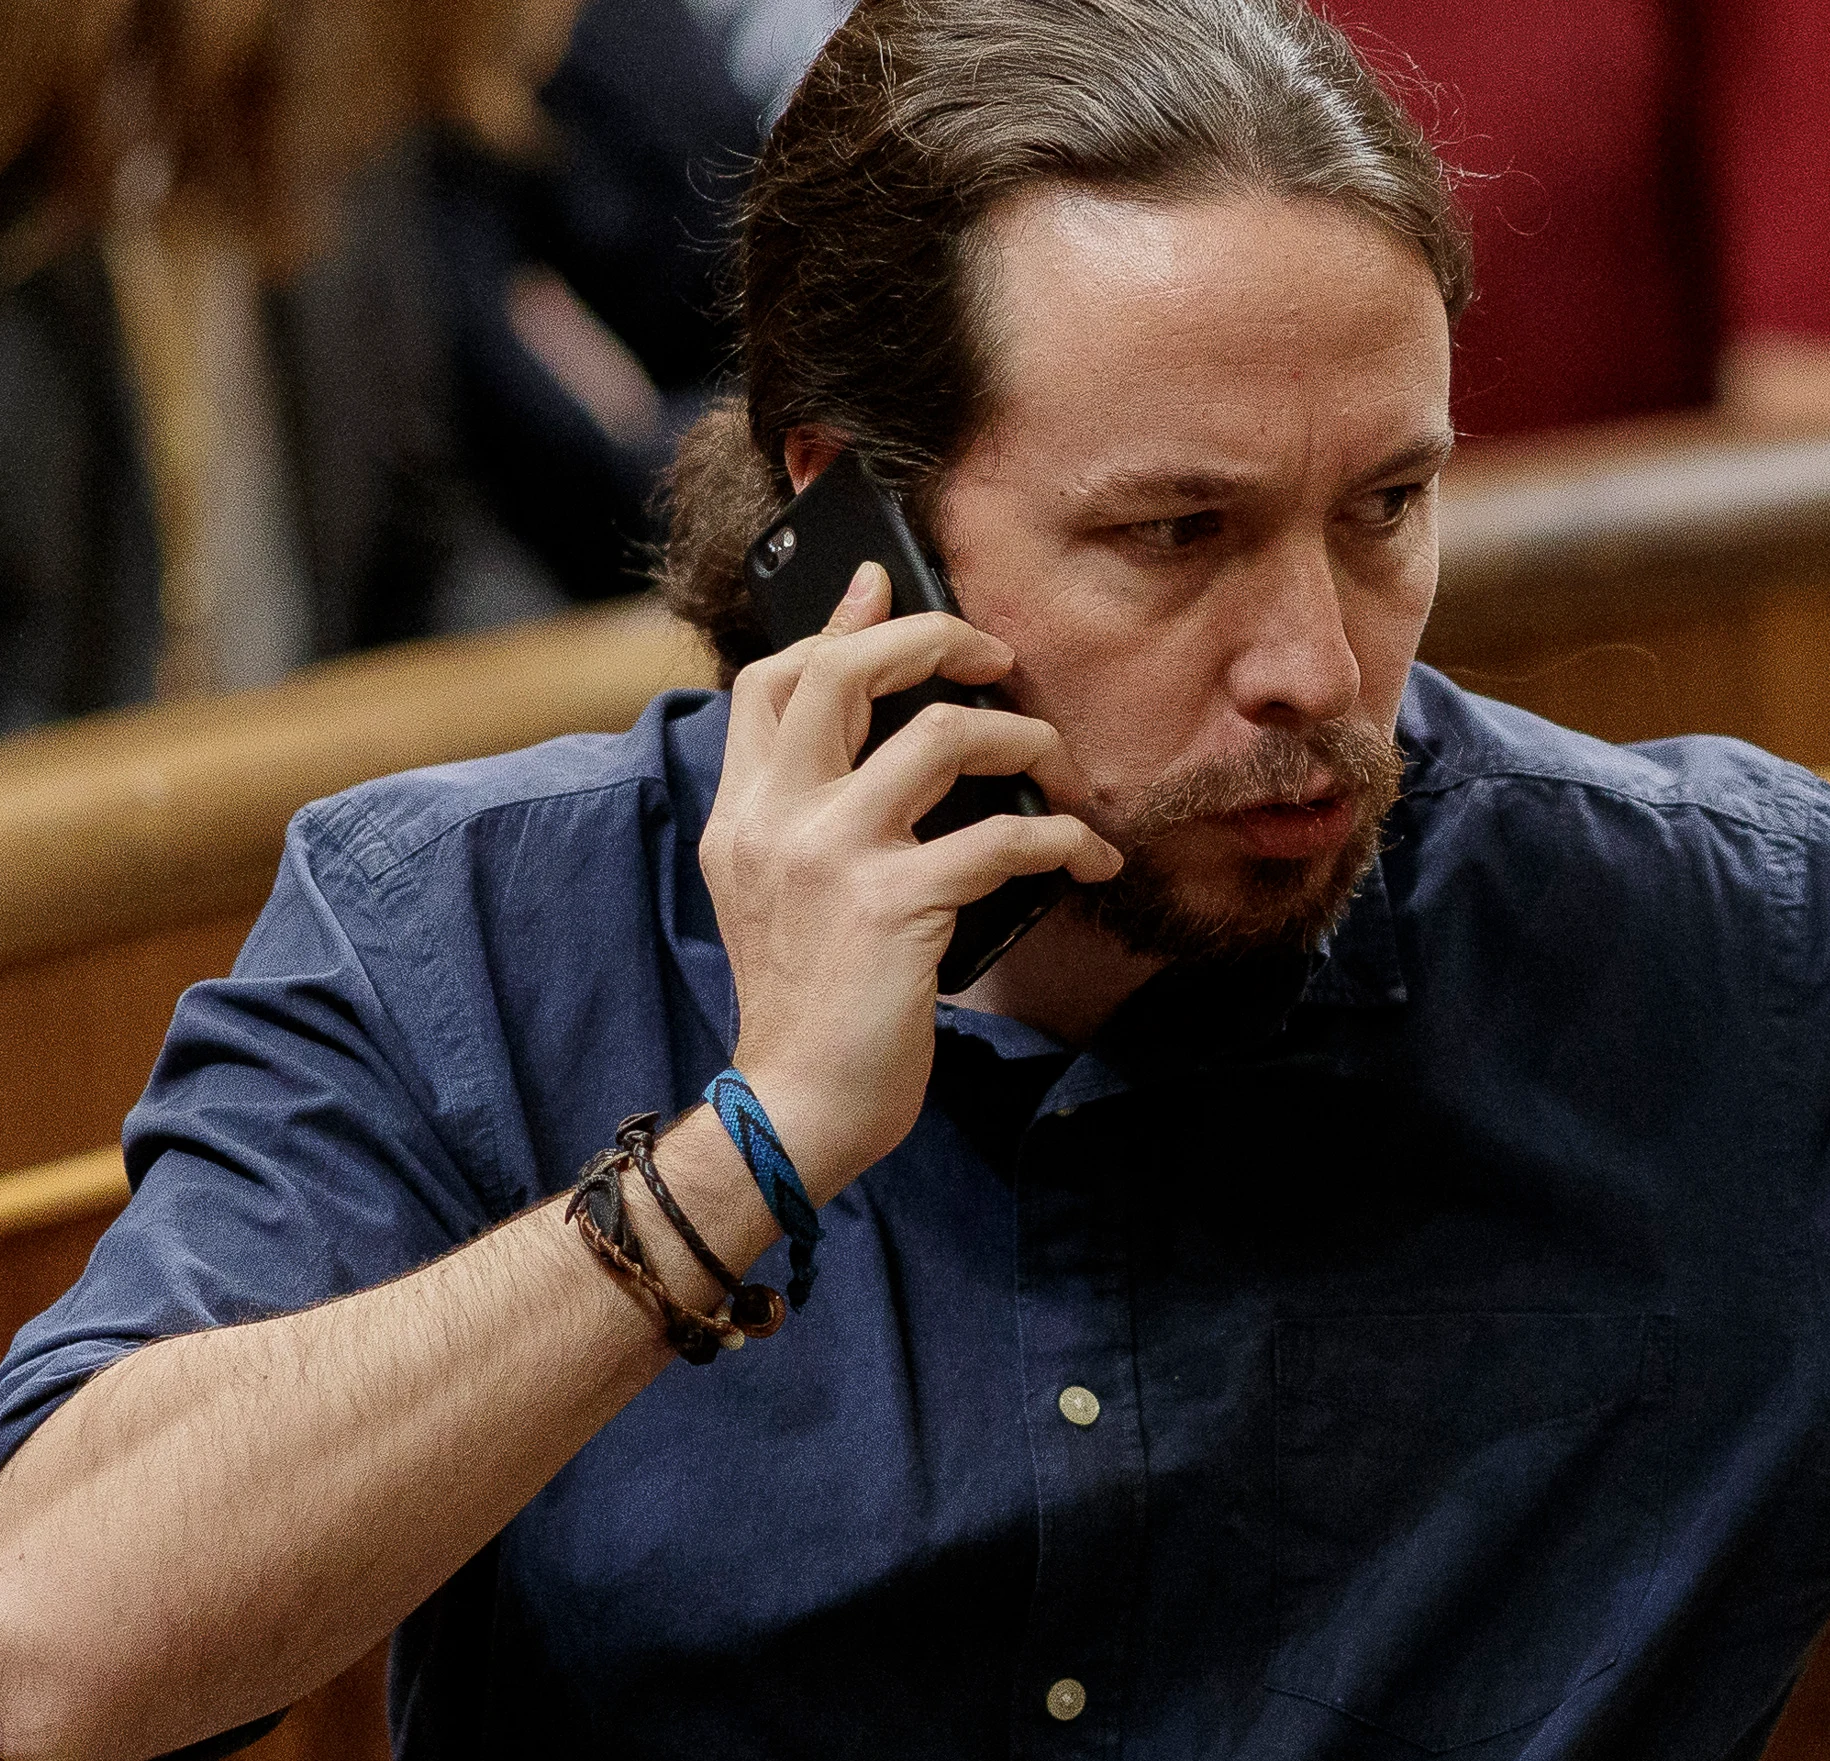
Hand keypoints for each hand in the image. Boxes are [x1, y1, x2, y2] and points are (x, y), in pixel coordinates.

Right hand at [700, 561, 1121, 1193]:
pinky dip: (1065, 840)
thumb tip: (875, 734)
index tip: (886, 585)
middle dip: (937, 637)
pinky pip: (1005, 838)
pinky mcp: (895, 905)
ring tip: (1056, 772)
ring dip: (1024, 741)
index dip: (838, 622)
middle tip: (997, 658)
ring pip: (945, 736)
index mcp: (741, 813)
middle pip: (849, 670)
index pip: (773, 678)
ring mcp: (832, 857)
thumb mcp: (778, 892)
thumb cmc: (810, 1002)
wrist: (796, 1106)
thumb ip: (807, 809)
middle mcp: (775, 819)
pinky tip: (1088, 859)